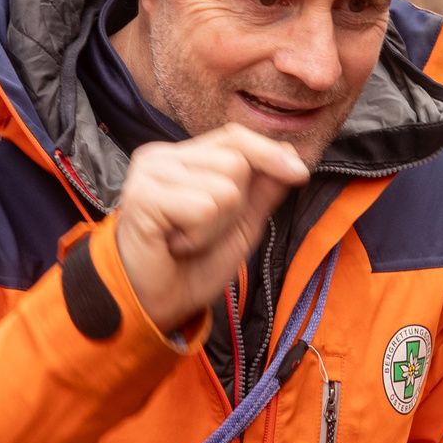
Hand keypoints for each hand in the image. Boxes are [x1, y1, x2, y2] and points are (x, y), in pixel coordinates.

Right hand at [112, 126, 310, 333]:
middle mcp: (162, 157)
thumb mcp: (241, 224)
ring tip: (186, 240)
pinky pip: (204, 207)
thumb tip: (292, 153)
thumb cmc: (193, 265)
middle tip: (200, 232)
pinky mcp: (142, 195)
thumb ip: (263, 189)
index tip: (300, 174)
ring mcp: (149, 173)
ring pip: (225, 186)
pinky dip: (199, 236)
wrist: (155, 305)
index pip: (235, 137)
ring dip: (215, 227)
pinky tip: (174, 245)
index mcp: (183, 157)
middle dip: (235, 208)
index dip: (270, 153)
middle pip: (236, 162)